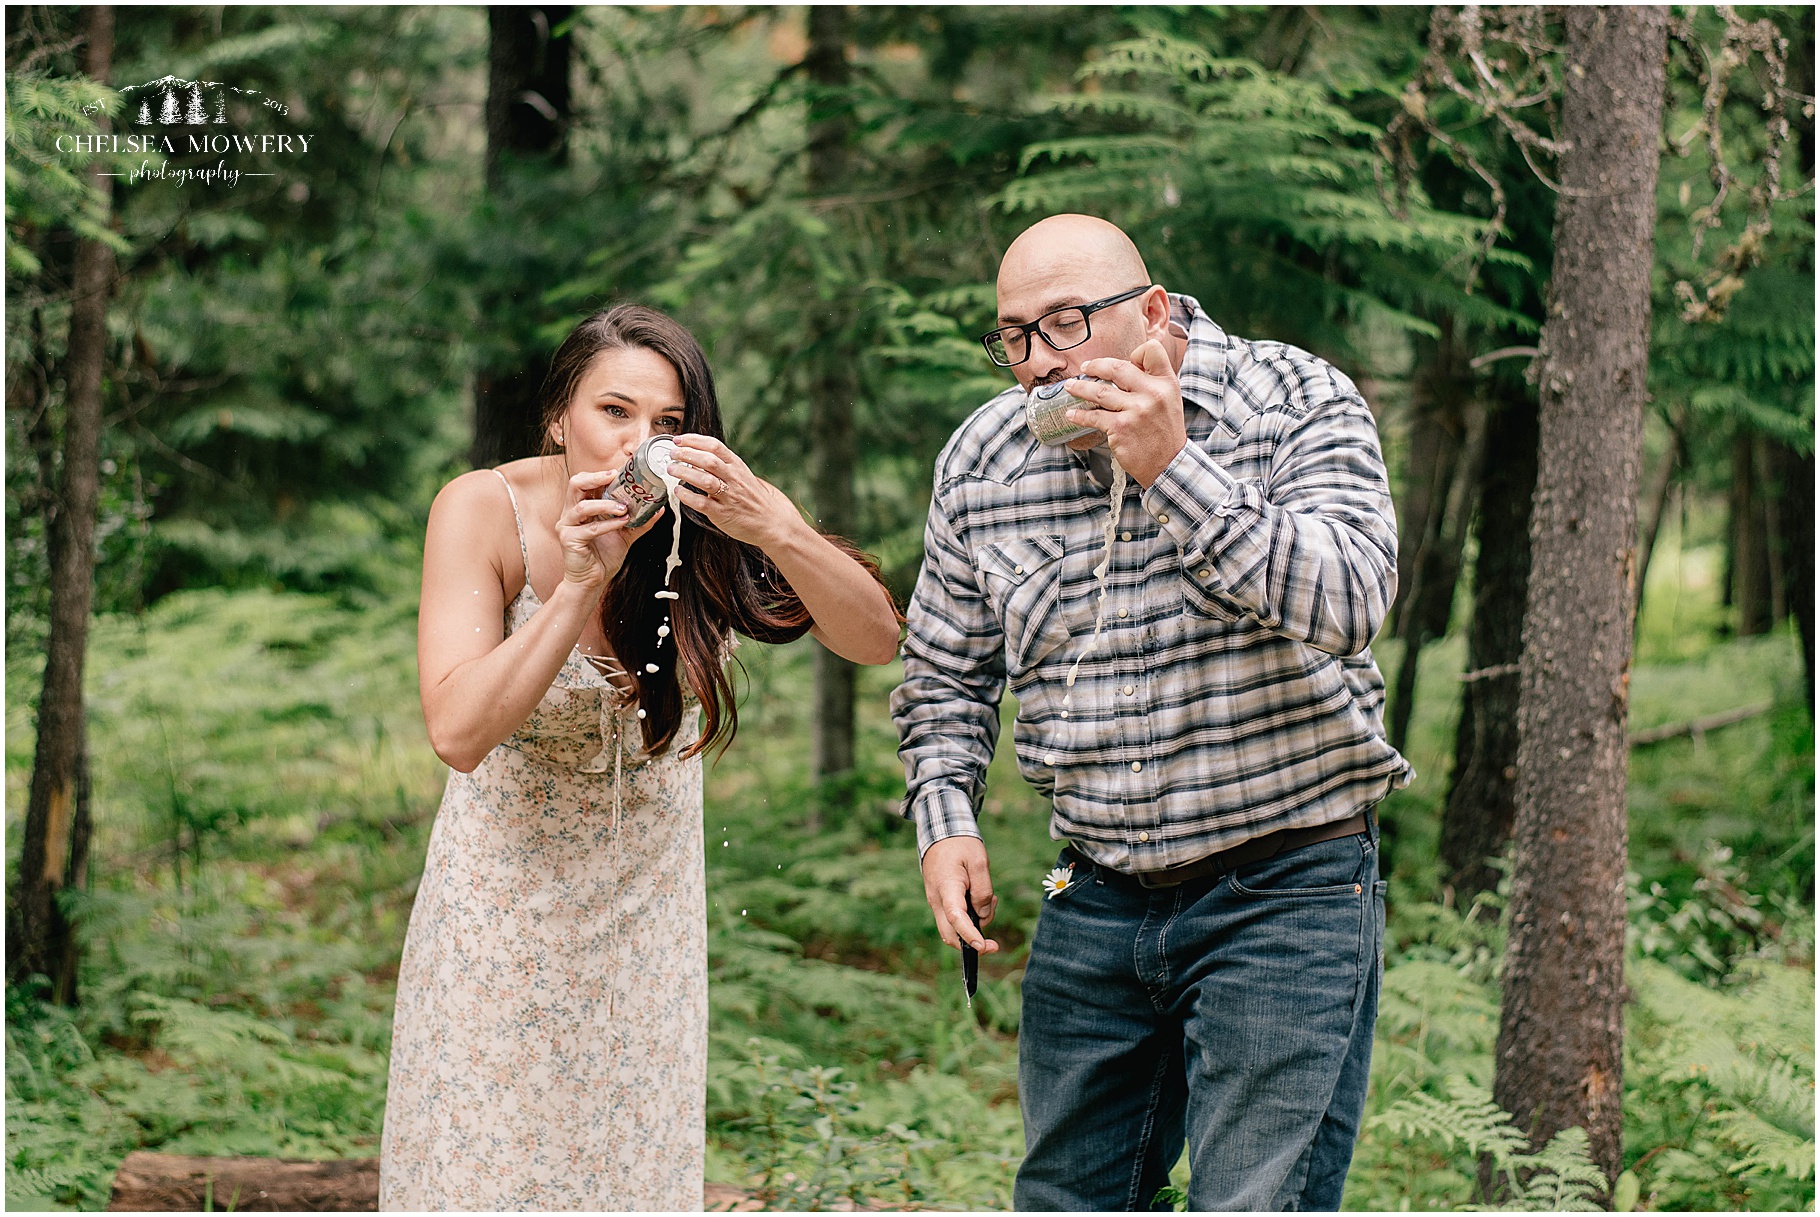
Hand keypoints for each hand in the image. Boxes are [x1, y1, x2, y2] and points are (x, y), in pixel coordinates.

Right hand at [558, 469, 660, 588]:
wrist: (593, 581)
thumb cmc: (604, 556)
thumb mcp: (625, 534)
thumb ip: (640, 521)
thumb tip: (659, 508)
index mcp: (582, 507)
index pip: (586, 482)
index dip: (601, 474)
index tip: (621, 471)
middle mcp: (571, 512)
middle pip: (575, 484)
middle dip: (595, 478)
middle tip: (614, 476)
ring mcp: (567, 525)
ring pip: (582, 506)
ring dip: (606, 504)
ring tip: (624, 508)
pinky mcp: (568, 539)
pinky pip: (589, 528)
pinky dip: (608, 524)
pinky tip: (622, 523)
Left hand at [667, 435, 798, 546]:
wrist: (772, 522)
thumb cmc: (754, 499)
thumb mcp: (743, 476)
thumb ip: (724, 466)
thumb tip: (698, 456)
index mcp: (737, 466)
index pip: (714, 446)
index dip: (694, 440)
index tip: (678, 439)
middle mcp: (733, 478)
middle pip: (708, 460)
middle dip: (686, 454)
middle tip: (672, 454)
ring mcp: (729, 496)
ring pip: (704, 479)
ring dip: (684, 472)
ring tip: (671, 469)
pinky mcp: (723, 514)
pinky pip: (702, 503)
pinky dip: (687, 496)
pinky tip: (678, 492)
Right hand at [921, 836, 998, 953]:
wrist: (940, 833)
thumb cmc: (960, 845)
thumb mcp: (979, 861)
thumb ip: (982, 890)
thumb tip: (982, 915)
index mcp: (946, 887)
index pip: (956, 918)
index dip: (969, 936)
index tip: (983, 947)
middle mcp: (937, 899)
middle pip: (949, 934)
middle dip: (971, 943)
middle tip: (994, 944)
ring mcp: (936, 902)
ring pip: (953, 928)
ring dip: (975, 924)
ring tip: (990, 898)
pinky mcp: (941, 901)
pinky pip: (954, 917)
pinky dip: (970, 917)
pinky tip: (981, 899)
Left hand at [1065, 339, 1189, 486]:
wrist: (1168, 463)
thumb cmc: (1165, 432)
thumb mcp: (1169, 400)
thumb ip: (1152, 382)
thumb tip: (1125, 367)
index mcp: (1166, 382)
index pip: (1151, 350)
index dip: (1135, 353)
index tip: (1123, 362)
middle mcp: (1153, 393)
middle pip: (1117, 367)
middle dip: (1095, 365)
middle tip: (1085, 368)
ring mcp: (1136, 410)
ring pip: (1099, 391)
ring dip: (1080, 387)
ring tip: (1070, 386)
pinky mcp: (1121, 427)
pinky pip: (1093, 416)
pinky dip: (1079, 415)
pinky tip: (1072, 414)